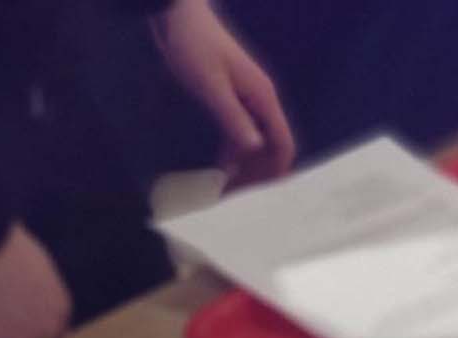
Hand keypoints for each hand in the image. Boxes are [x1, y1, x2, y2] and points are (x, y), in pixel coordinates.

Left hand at [151, 0, 294, 188]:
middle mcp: (260, 101)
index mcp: (263, 97)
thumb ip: (233, 118)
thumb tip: (254, 149)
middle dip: (259, 175)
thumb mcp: (211, 86)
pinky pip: (241, 135)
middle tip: (239, 199)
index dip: (276, 171)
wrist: (175, 14)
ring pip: (256, 144)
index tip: (262, 196)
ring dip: (246, 167)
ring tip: (228, 191)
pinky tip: (221, 169)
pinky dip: (234, 154)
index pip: (282, 143)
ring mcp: (247, 101)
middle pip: (271, 147)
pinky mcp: (232, 101)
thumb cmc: (193, 46)